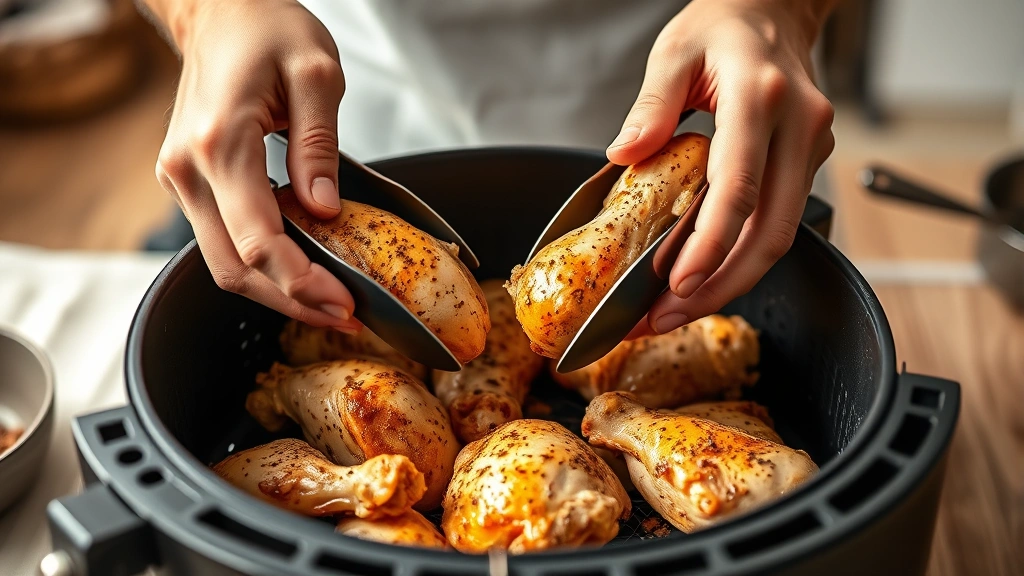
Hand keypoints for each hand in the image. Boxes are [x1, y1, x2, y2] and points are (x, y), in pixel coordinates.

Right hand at [145, 0, 360, 331]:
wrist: (221, 11)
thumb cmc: (267, 29)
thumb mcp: (316, 73)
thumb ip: (319, 146)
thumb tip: (324, 210)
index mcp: (220, 143)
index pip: (258, 241)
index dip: (302, 283)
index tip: (344, 304)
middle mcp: (188, 169)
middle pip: (234, 268)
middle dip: (291, 301)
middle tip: (344, 317)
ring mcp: (181, 178)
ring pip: (223, 263)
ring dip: (275, 291)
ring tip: (330, 302)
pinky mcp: (190, 182)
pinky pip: (222, 241)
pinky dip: (262, 266)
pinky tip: (303, 269)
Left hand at [608, 0, 835, 336]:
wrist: (774, 8)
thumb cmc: (722, 27)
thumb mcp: (674, 52)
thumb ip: (651, 106)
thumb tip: (624, 154)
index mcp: (762, 98)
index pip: (740, 187)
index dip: (710, 244)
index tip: (679, 284)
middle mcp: (799, 128)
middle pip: (770, 232)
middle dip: (719, 286)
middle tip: (667, 317)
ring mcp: (810, 149)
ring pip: (779, 237)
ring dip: (730, 282)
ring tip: (676, 310)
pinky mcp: (806, 164)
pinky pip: (777, 223)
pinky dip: (740, 258)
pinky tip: (703, 277)